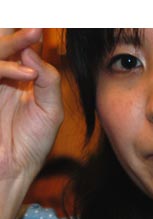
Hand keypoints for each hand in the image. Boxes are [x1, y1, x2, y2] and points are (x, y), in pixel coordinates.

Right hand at [0, 28, 62, 208]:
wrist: (13, 169)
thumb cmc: (32, 143)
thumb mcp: (51, 110)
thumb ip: (48, 80)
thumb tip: (32, 51)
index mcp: (18, 77)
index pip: (23, 47)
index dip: (30, 31)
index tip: (45, 20)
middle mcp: (2, 77)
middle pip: (4, 42)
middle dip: (17, 27)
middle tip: (37, 18)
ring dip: (13, 40)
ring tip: (35, 32)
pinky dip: (5, 68)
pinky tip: (25, 73)